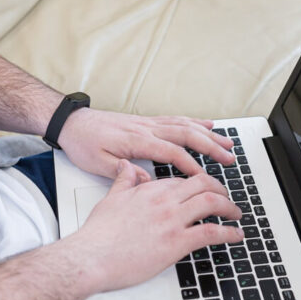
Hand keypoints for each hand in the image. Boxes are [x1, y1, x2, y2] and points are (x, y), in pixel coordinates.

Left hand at [58, 109, 234, 180]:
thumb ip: (122, 172)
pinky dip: (196, 122)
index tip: (204, 179)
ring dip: (208, 135)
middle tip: (229, 160)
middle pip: (186, 135)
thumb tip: (146, 180)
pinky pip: (177, 119)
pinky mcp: (148, 121)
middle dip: (210, 148)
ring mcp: (149, 123)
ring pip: (185, 125)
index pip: (170, 152)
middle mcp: (146, 128)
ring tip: (228, 145)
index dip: (190, 165)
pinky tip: (209, 126)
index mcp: (136, 140)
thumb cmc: (83, 144)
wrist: (71, 124)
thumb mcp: (96, 164)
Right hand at [66, 160, 243, 292]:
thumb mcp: (111, 198)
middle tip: (227, 199)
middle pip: (204, 185)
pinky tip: (235, 235)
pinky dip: (228, 233)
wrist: (91, 256)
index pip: (184, 180)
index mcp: (150, 189)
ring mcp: (172, 220)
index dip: (200, 184)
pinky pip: (211, 232)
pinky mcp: (177, 242)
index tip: (206, 190)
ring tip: (236, 214)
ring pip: (213, 203)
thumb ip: (124, 181)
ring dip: (230, 208)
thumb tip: (127, 167)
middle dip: (221, 190)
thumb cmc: (98, 234)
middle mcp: (164, 200)